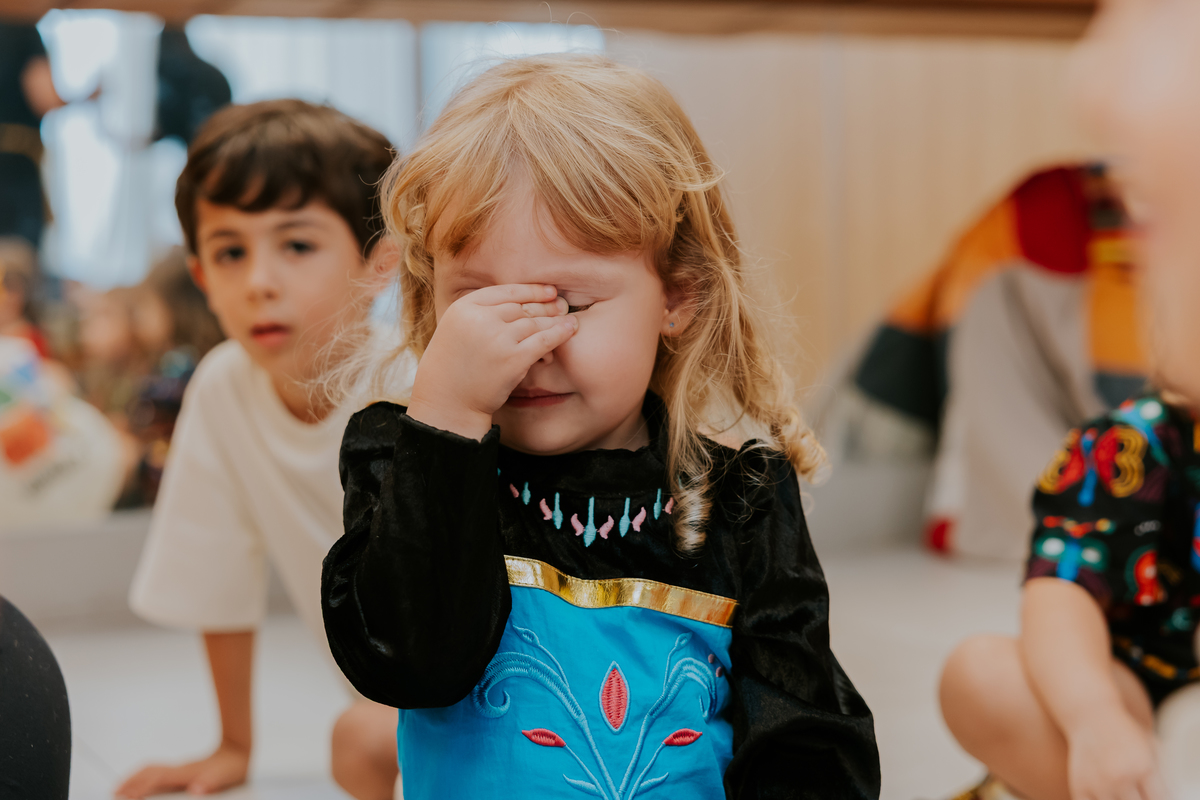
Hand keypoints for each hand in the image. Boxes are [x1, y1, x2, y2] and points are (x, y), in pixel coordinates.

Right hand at [114, 741, 249, 797]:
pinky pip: (157, 772)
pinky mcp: (182, 771)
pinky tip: (143, 787)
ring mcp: (179, 769)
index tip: (125, 797)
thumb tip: (196, 790)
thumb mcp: (225, 777)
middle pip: (147, 772)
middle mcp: (178, 770)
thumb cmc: (233, 766)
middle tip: (114, 793)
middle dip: (129, 782)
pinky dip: (144, 778)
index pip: (156, 780)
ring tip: (120, 790)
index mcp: (185, 773)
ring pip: (150, 770)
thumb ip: (210, 783)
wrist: (239, 750)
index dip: (139, 789)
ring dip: (134, 778)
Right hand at [407, 283, 577, 438]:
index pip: (505, 292)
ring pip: (534, 323)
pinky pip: (543, 341)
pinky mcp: (513, 359)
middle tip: (561, 305)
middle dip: (545, 306)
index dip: (531, 290)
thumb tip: (520, 301)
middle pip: (521, 307)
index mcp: (464, 308)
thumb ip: (481, 313)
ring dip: (554, 321)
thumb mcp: (457, 329)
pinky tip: (570, 329)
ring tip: (568, 319)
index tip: (548, 290)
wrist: (447, 401)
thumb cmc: (454, 368)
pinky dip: (560, 334)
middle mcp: (480, 319)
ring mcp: (498, 338)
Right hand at [1066, 707, 1166, 799]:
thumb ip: (1162, 775)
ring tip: (1121, 788)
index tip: (1150, 791)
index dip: (1157, 797)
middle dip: (1140, 798)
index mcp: (1143, 767)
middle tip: (1136, 787)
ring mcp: (1098, 784)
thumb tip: (1167, 796)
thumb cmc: (1124, 730)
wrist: (1090, 714)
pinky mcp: (1080, 787)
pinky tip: (1105, 793)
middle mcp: (1120, 777)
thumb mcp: (1152, 746)